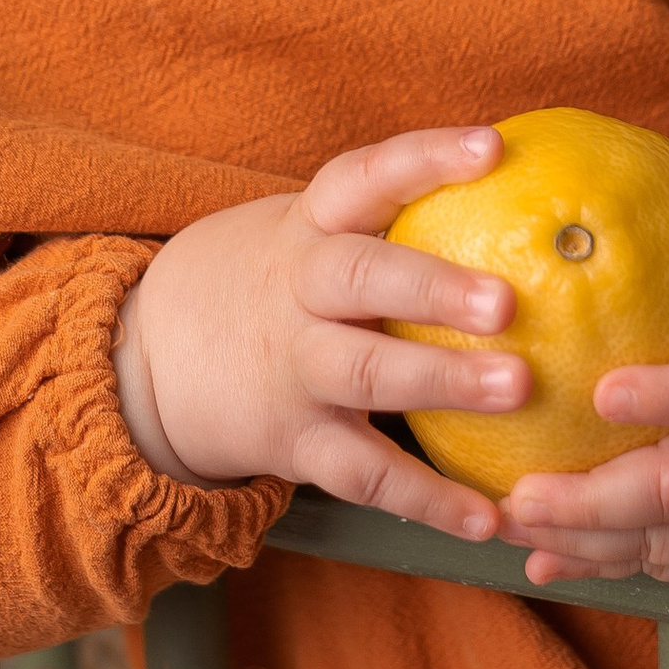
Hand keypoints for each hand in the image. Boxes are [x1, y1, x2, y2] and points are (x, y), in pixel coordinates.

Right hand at [114, 126, 527, 542]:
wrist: (146, 359)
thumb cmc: (271, 282)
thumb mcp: (306, 231)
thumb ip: (388, 217)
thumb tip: (523, 189)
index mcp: (310, 227)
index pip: (365, 177)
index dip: (426, 159)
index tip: (492, 149)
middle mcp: (298, 290)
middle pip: (362, 278)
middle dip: (434, 287)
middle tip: (507, 301)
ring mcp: (293, 368)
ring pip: (367, 374)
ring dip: (443, 382)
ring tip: (518, 387)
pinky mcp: (293, 441)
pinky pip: (364, 473)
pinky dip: (428, 499)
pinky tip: (487, 519)